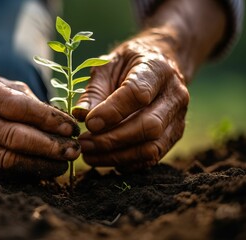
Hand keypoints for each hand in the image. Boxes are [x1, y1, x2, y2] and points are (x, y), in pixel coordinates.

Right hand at [0, 71, 79, 177]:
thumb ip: (24, 98)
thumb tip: (57, 119)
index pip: (19, 107)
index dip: (49, 120)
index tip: (71, 128)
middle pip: (15, 138)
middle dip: (50, 147)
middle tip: (74, 150)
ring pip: (8, 161)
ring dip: (41, 164)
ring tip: (63, 163)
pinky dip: (23, 173)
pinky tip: (41, 170)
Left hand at [73, 31, 189, 171]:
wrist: (159, 63)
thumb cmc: (128, 64)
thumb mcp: (107, 66)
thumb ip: (94, 90)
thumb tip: (80, 115)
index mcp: (158, 69)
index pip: (138, 94)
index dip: (112, 112)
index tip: (88, 123)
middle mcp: (175, 94)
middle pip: (149, 126)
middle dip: (112, 139)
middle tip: (84, 143)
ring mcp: (178, 118)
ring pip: (152, 147)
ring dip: (117, 156)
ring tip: (89, 155)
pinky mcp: (174, 135)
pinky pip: (153, 157)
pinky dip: (127, 162)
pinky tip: (105, 158)